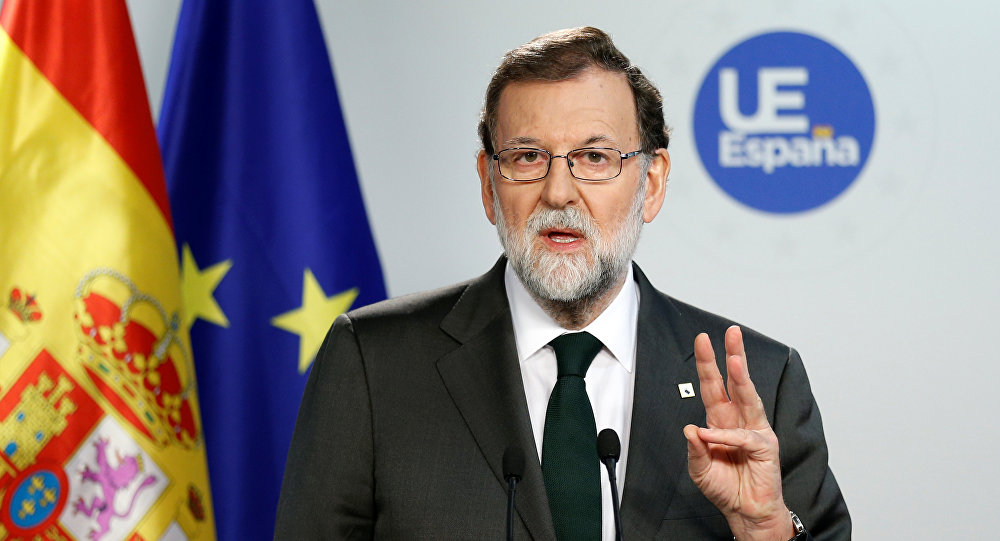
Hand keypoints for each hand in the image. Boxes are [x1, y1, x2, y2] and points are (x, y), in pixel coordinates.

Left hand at [683, 326, 793, 540]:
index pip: (713, 386)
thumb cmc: (725, 488)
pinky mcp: (766, 447)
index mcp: (720, 421)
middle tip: (731, 333)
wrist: (745, 512)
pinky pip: (744, 437)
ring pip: (748, 397)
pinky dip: (727, 437)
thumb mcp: (699, 469)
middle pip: (735, 382)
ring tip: (735, 359)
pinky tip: (714, 436)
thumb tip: (691, 428)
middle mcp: (739, 420)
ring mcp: (755, 430)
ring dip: (741, 377)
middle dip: (733, 355)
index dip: (708, 364)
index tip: (703, 341)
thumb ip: (695, 449)